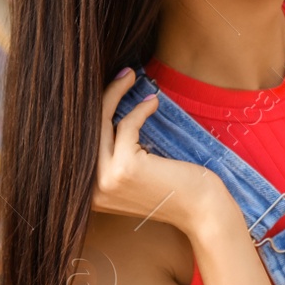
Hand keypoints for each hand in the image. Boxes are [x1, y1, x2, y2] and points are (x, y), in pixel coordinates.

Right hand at [94, 68, 222, 230]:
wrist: (201, 210)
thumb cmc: (173, 188)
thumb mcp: (135, 172)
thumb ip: (115, 153)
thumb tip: (107, 111)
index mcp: (91, 193)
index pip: (84, 142)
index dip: (93, 111)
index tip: (108, 87)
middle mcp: (91, 190)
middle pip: (87, 130)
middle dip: (104, 96)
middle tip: (123, 73)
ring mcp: (105, 181)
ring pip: (102, 124)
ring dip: (117, 93)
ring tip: (132, 77)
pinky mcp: (124, 169)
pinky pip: (126, 126)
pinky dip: (140, 110)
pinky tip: (153, 103)